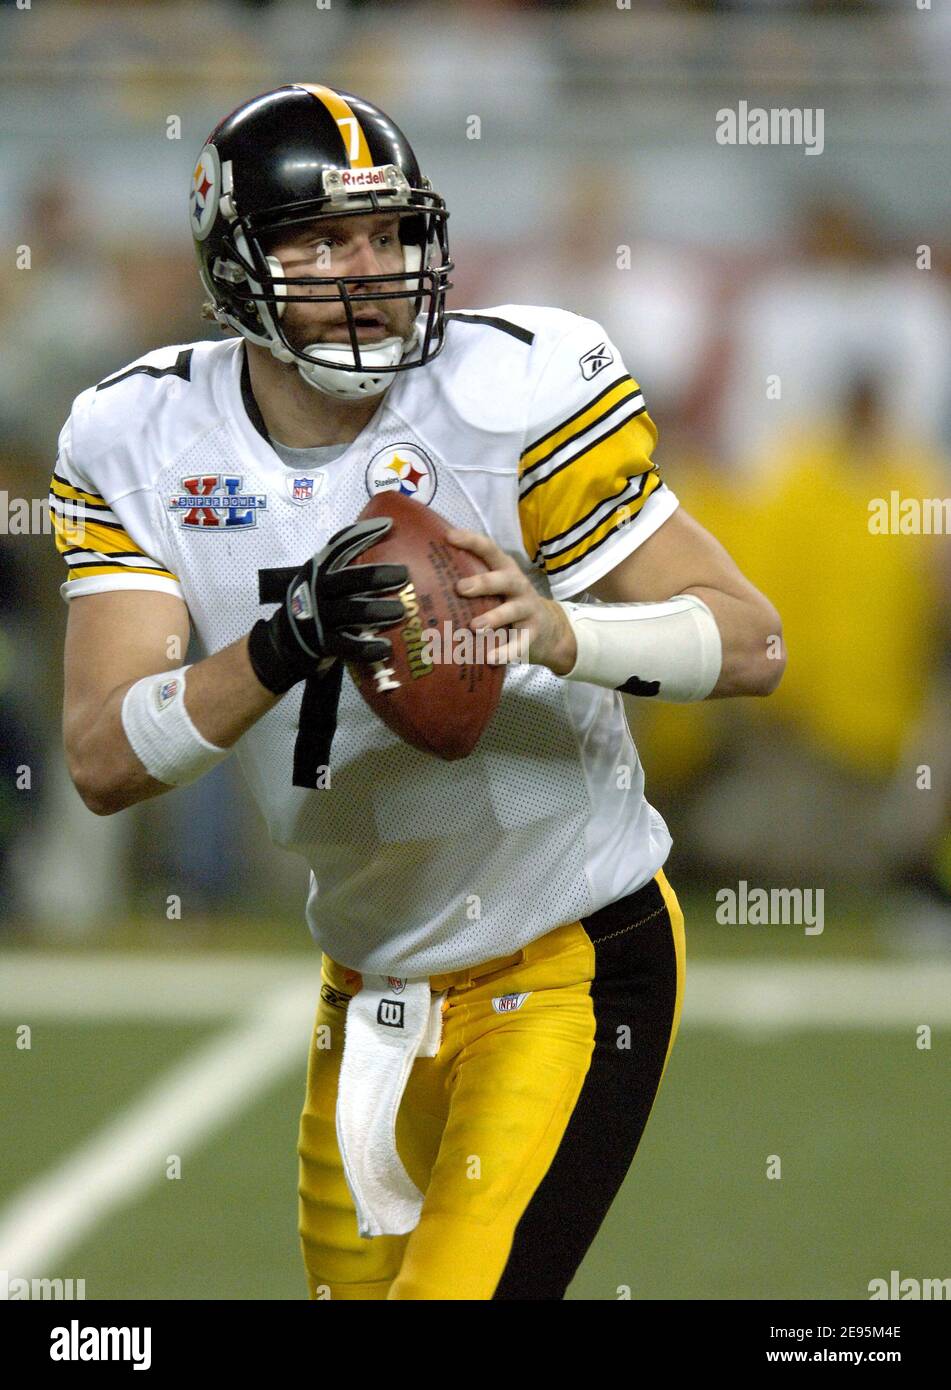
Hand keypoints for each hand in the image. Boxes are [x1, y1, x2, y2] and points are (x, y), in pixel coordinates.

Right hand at [249, 518, 408, 693]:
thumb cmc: (319, 604)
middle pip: (349, 579)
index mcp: (320, 569)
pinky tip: (386, 648)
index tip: (389, 525)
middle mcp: (317, 589)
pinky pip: (348, 646)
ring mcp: (318, 616)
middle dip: (377, 576)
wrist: (287, 640)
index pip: (340, 545)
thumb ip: (348, 567)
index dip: (363, 534)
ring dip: (377, 611)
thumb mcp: (324, 580)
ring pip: (350, 612)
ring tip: (401, 611)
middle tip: (403, 574)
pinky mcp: (322, 643)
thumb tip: (391, 545)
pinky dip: (368, 648)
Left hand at [445, 527, 577, 674]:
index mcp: (505, 570)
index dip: (471, 541)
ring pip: (512, 611)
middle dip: (483, 582)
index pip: (490, 550)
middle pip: (504, 579)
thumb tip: (425, 581)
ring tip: (474, 626)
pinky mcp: (533, 634)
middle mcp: (518, 586)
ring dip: (493, 617)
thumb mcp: (497, 589)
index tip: (449, 537)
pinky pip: (520, 643)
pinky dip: (507, 651)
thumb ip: (473, 582)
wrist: (550, 630)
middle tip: (460, 588)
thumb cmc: (509, 604)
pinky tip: (491, 657)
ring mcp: (528, 610)